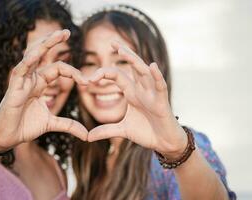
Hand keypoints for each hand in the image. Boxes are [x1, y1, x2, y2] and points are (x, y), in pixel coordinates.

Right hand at [0, 30, 88, 151]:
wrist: (8, 138)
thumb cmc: (25, 126)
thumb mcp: (52, 124)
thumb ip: (69, 125)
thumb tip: (87, 135)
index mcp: (41, 84)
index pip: (59, 69)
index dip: (75, 73)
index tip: (87, 82)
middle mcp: (32, 78)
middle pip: (44, 55)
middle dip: (54, 42)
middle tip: (68, 31)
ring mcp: (22, 81)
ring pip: (33, 56)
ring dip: (45, 44)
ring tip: (59, 34)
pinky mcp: (14, 88)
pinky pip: (21, 70)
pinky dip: (28, 61)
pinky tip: (36, 54)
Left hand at [87, 42, 186, 157]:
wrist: (163, 142)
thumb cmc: (147, 132)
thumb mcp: (122, 130)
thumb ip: (106, 130)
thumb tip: (87, 137)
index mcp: (131, 93)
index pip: (117, 75)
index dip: (103, 74)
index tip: (88, 79)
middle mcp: (141, 89)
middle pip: (132, 67)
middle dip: (124, 54)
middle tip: (112, 42)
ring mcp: (152, 94)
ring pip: (144, 72)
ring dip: (134, 61)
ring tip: (124, 51)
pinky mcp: (162, 101)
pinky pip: (160, 85)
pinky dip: (157, 76)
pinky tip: (152, 66)